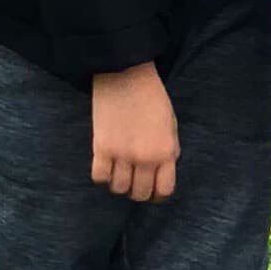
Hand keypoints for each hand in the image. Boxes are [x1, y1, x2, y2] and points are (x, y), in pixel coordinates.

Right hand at [91, 62, 178, 202]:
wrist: (126, 75)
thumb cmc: (152, 97)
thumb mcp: (170, 124)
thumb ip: (168, 150)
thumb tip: (162, 170)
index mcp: (166, 152)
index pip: (164, 190)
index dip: (158, 194)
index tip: (152, 190)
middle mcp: (145, 158)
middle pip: (140, 193)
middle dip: (138, 191)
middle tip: (134, 181)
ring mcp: (122, 155)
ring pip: (119, 189)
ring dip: (119, 184)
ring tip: (119, 172)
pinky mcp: (101, 148)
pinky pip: (99, 178)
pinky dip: (102, 176)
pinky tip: (106, 165)